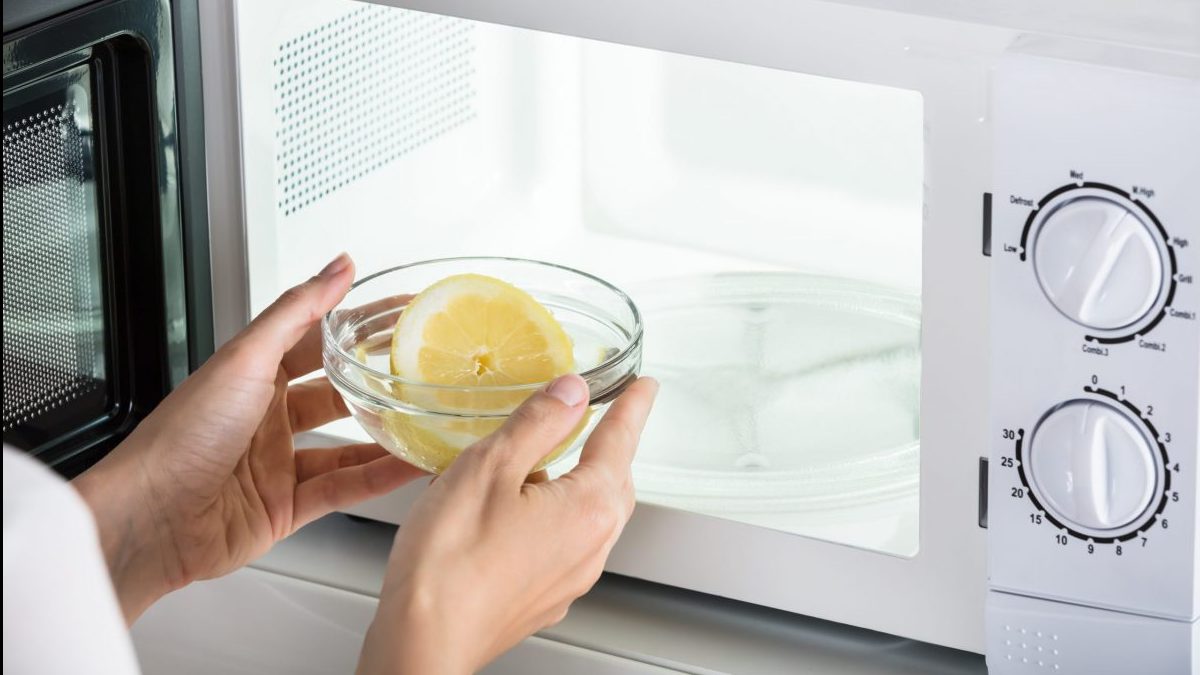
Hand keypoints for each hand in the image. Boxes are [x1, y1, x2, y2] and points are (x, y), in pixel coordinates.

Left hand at [73, 254, 424, 622]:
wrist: (151, 516)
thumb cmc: (181, 435)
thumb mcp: (246, 358)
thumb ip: (297, 312)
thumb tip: (336, 267)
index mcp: (250, 375)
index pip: (316, 340)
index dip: (358, 325)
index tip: (400, 313)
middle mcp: (265, 417)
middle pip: (336, 393)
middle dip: (377, 383)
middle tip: (422, 371)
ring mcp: (277, 463)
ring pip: (346, 444)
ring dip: (384, 435)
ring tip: (425, 422)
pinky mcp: (286, 507)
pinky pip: (344, 487)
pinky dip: (378, 478)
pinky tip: (407, 467)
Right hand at [358, 373, 658, 674]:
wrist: (423, 640)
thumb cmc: (450, 562)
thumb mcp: (490, 466)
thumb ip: (537, 422)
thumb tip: (571, 391)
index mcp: (587, 508)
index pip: (620, 441)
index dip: (632, 407)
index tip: (643, 387)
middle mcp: (590, 547)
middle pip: (613, 482)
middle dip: (611, 447)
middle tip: (605, 418)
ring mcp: (569, 578)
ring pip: (588, 516)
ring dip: (578, 483)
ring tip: (545, 461)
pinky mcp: (542, 598)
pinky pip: (564, 545)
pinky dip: (553, 516)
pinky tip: (516, 511)